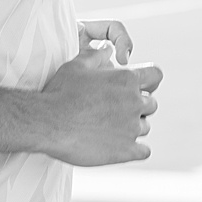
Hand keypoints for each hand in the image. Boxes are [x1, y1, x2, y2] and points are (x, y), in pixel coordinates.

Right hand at [39, 25, 161, 165]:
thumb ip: (95, 56)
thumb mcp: (75, 67)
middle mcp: (134, 102)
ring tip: (108, 131)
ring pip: (145, 128)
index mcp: (126, 79)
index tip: (138, 90)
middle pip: (151, 105)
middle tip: (114, 113)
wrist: (46, 124)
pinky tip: (119, 148)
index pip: (155, 76)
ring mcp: (132, 127)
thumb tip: (106, 49)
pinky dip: (134, 150)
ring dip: (132, 129)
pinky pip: (144, 152)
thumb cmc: (58, 93)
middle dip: (137, 108)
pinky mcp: (126, 150)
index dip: (149, 83)